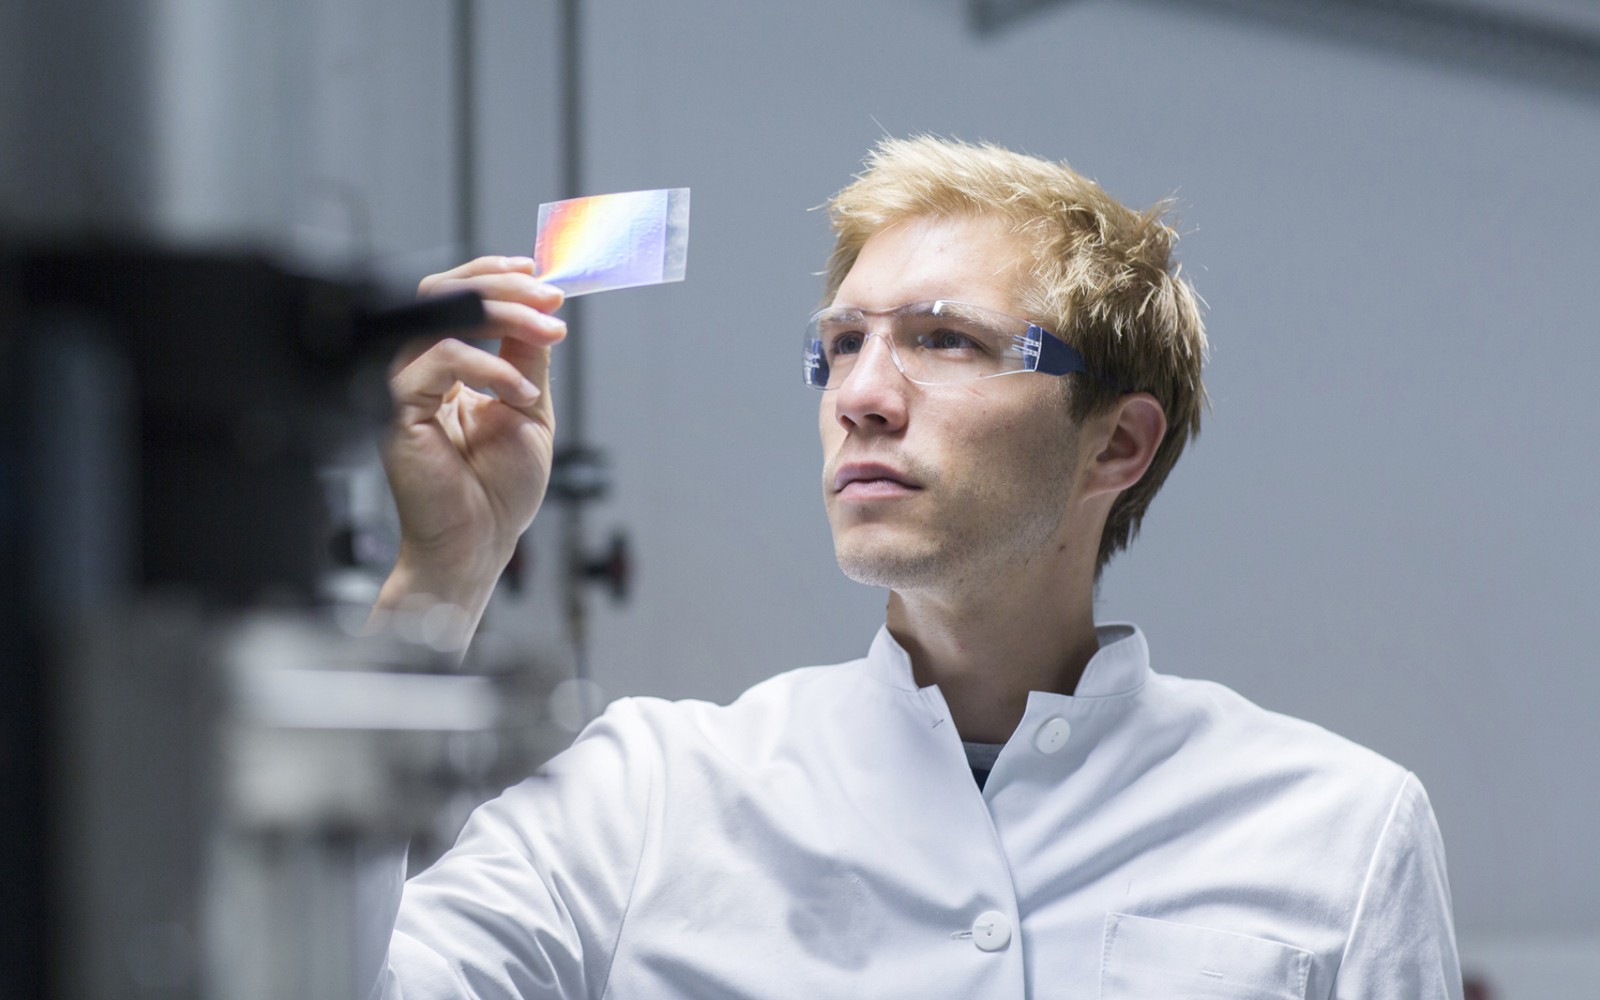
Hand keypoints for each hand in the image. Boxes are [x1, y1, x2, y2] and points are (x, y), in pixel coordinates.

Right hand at [375, 256, 566, 625]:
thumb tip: (540, 308)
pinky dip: (488, 367)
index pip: (461, 300)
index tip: (544, 281)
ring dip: (503, 315)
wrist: (479, 543)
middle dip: (502, 286)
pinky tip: (518, 393)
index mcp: (450, 367)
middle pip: (443, 293)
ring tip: (548, 333)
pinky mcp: (399, 408)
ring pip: (441, 316)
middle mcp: (421, 370)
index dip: (498, 278)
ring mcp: (406, 386)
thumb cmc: (499, 491)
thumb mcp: (529, 409)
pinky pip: (438, 361)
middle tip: (549, 299)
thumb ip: (526, 358)